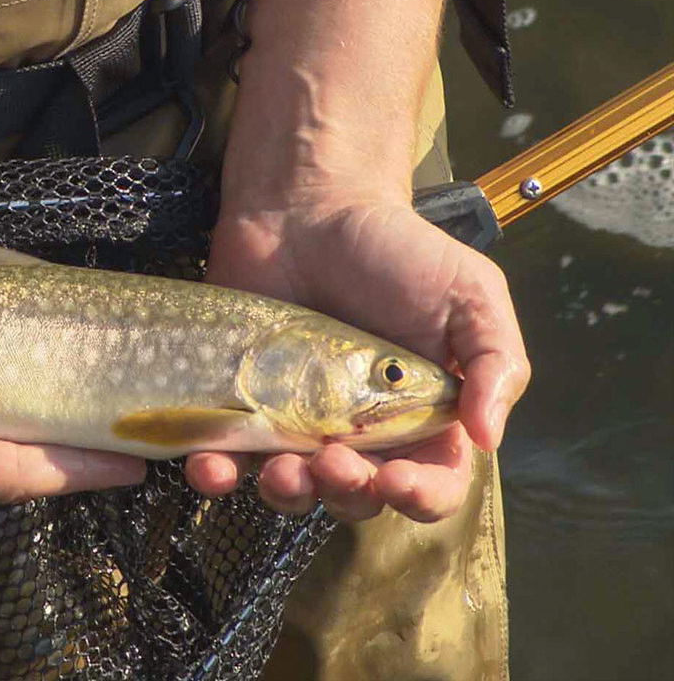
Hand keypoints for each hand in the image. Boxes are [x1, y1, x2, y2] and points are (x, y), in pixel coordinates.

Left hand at [192, 192, 529, 522]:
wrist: (306, 208)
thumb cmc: (394, 250)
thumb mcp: (470, 292)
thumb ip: (496, 362)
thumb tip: (488, 438)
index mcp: (422, 418)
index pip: (433, 485)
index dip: (419, 497)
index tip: (396, 478)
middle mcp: (360, 433)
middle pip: (359, 499)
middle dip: (348, 494)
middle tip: (332, 459)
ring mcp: (296, 424)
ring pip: (293, 491)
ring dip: (288, 493)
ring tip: (282, 465)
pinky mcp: (241, 408)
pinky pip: (227, 460)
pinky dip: (218, 474)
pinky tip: (210, 466)